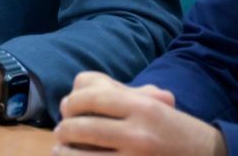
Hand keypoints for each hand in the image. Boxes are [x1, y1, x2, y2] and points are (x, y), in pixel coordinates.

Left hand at [54, 71, 226, 155]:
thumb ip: (123, 93)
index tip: (66, 108)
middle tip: (60, 132)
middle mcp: (138, 132)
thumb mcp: (156, 104)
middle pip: (83, 127)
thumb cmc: (177, 129)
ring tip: (60, 150)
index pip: (90, 98)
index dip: (71, 103)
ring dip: (67, 152)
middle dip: (65, 130)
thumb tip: (80, 88)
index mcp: (141, 106)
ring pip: (85, 155)